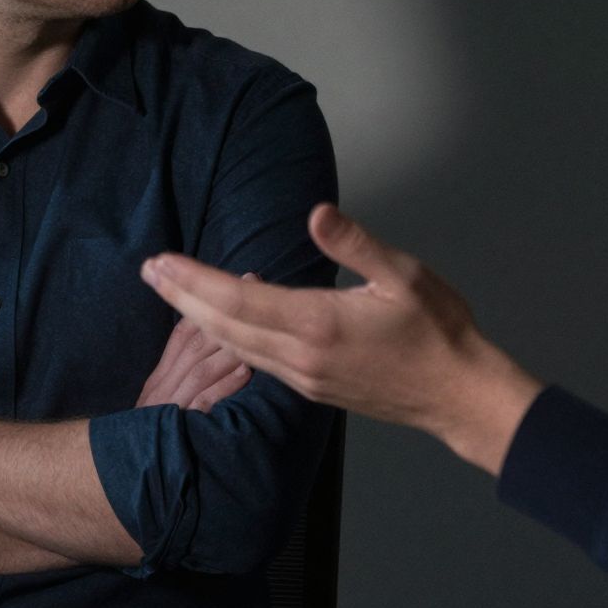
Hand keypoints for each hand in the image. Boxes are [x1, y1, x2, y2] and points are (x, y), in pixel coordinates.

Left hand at [140, 205, 543, 473]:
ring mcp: (304, 378)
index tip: (161, 261)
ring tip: (172, 295)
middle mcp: (301, 357)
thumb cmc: (439, 331)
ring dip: (199, 320)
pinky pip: (256, 361)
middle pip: (223, 326)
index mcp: (318, 324)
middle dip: (182, 298)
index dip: (194, 279)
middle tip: (149, 272)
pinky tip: (224, 324)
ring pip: (235, 347)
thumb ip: (355, 244)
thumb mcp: (404, 275)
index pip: (238, 298)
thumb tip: (316, 212)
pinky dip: (230, 337)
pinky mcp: (313, 388)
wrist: (458, 395)